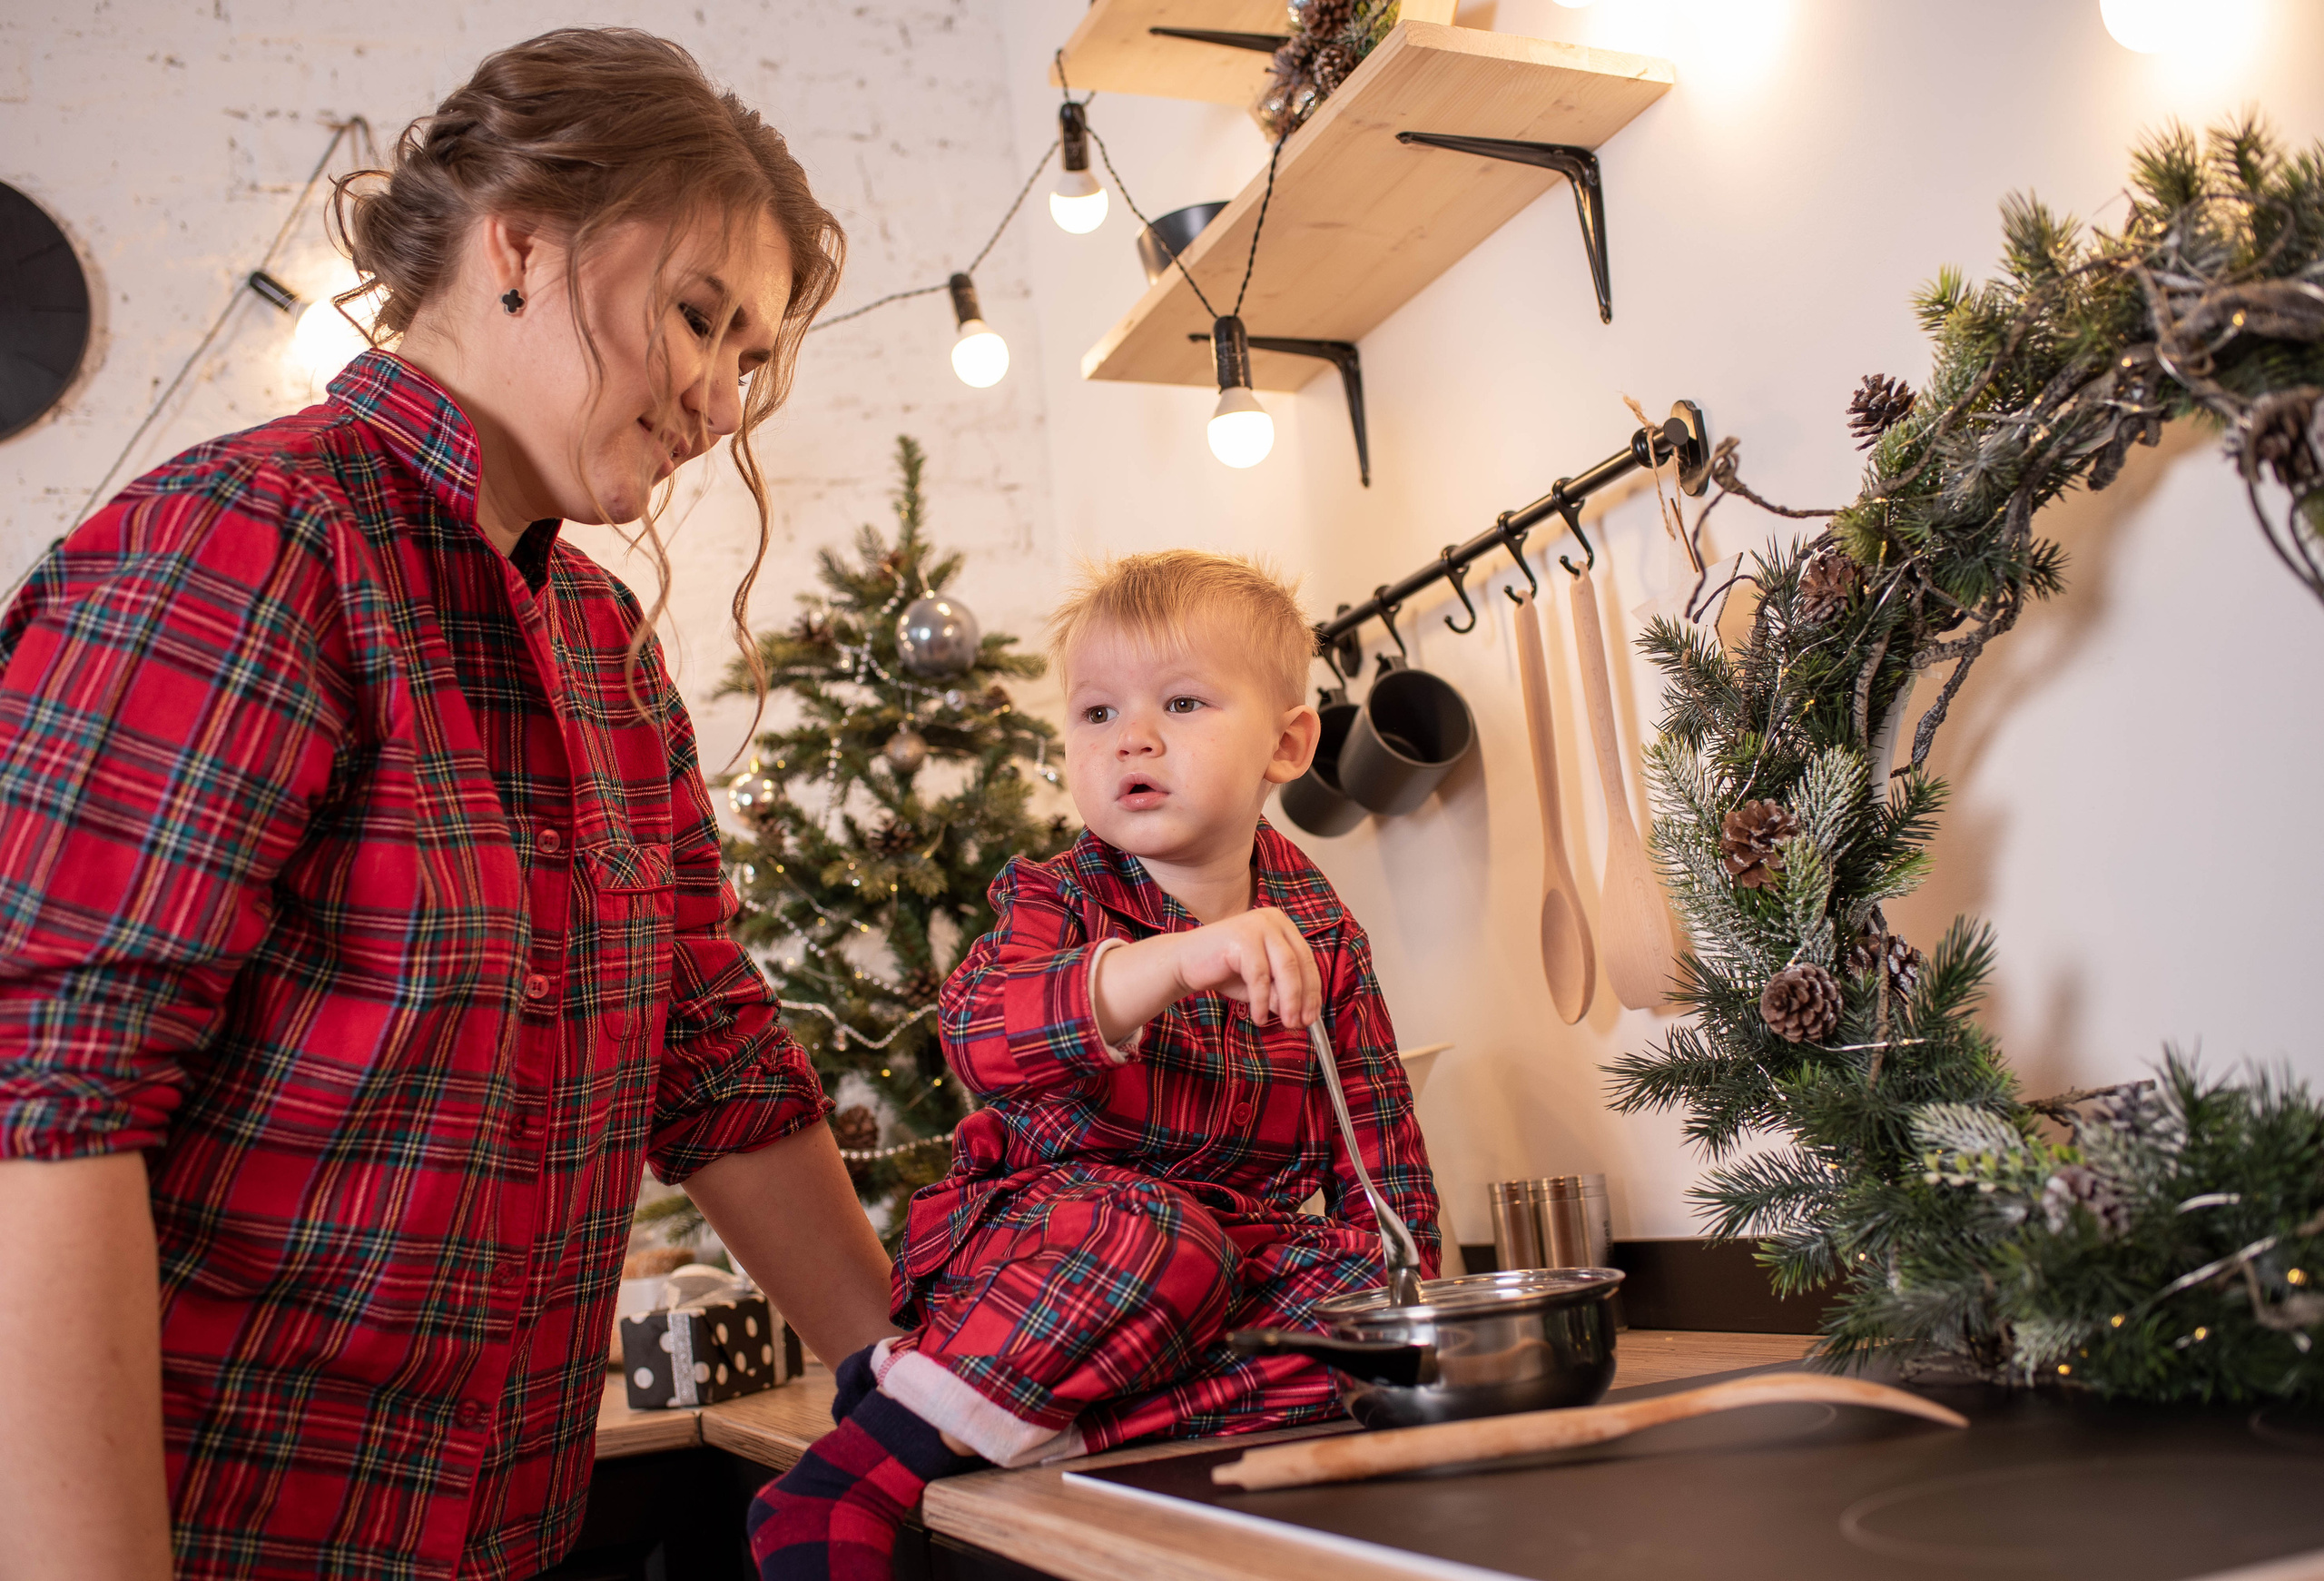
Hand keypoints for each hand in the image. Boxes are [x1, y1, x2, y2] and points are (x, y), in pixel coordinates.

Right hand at [1169, 908, 1321, 1027]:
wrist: (1183, 962)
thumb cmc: (1223, 970)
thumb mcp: (1261, 983)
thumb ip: (1281, 992)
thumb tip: (1303, 1012)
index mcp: (1282, 925)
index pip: (1307, 959)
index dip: (1313, 990)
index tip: (1313, 1016)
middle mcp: (1273, 919)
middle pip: (1300, 964)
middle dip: (1303, 998)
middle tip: (1301, 1023)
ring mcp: (1257, 925)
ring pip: (1285, 970)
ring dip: (1288, 1002)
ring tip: (1286, 1023)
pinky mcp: (1241, 938)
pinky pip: (1260, 976)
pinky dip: (1262, 1001)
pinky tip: (1259, 1017)